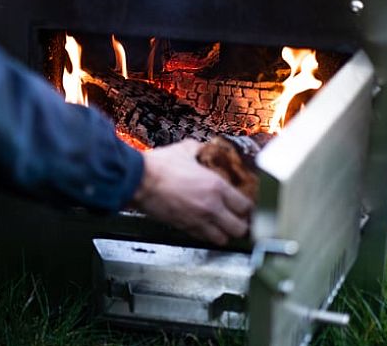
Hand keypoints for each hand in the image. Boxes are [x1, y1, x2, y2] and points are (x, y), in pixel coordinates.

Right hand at [130, 139, 253, 245]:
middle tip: (238, 219)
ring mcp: (197, 220)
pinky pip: (203, 239)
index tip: (246, 205)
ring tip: (223, 226)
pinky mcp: (183, 228)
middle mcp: (211, 207)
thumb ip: (199, 149)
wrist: (138, 181)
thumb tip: (203, 147)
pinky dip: (207, 235)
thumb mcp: (185, 150)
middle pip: (239, 228)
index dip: (248, 207)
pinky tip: (205, 226)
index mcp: (216, 187)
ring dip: (225, 233)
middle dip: (241, 225)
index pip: (245, 206)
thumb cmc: (159, 166)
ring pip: (223, 239)